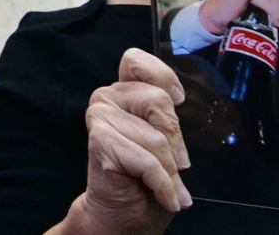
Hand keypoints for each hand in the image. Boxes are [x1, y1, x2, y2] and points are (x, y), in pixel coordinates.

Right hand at [65, 48, 190, 234]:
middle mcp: (107, 98)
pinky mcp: (100, 141)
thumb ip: (164, 118)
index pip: (136, 61)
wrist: (123, 217)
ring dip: (169, 170)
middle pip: (157, 100)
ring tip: (166, 185)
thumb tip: (178, 99)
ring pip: (155, 136)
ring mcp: (100, 117)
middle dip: (174, 140)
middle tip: (176, 165)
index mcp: (124, 93)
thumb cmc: (144, 180)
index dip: (161, 75)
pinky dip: (162, 185)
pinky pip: (147, 161)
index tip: (178, 99)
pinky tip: (164, 196)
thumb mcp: (164, 142)